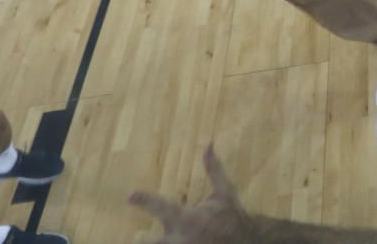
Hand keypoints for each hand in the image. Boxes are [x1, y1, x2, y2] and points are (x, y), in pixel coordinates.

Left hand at [130, 145, 258, 243]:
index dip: (143, 200)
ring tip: (143, 240)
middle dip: (141, 242)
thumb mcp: (224, 191)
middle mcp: (180, 239)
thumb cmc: (232, 215)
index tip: (130, 196)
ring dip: (156, 243)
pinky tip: (171, 242)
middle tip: (133, 238)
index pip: (160, 207)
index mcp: (186, 219)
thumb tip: (209, 144)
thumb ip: (213, 169)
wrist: (246, 240)